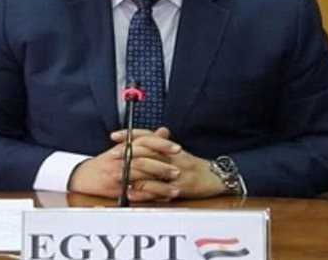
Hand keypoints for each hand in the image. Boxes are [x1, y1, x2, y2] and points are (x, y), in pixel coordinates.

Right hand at [66, 129, 178, 199]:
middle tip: (179, 169)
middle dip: (163, 164)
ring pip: (141, 175)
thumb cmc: (107, 161)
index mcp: (125, 145)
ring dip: (159, 181)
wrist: (84, 176)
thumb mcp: (125, 146)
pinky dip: (150, 194)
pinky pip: (135, 191)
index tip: (177, 148)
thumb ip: (146, 139)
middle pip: (145, 158)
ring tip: (175, 185)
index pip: (145, 140)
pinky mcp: (116, 187)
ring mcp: (118, 172)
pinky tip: (161, 196)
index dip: (162, 144)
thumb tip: (165, 131)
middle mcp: (121, 156)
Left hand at [110, 127, 225, 200]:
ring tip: (116, 174)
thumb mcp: (177, 154)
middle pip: (146, 150)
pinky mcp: (180, 186)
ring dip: (132, 172)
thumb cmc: (194, 167)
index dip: (130, 135)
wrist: (216, 178)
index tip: (113, 136)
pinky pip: (159, 189)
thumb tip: (140, 141)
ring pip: (151, 168)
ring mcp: (176, 171)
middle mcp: (172, 156)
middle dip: (127, 153)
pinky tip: (132, 192)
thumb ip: (159, 147)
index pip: (147, 135)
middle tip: (111, 156)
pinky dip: (144, 190)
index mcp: (169, 147)